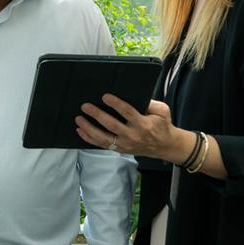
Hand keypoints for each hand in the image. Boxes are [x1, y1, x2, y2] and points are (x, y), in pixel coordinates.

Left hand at [75, 95, 192, 160]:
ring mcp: (125, 145)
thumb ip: (151, 103)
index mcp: (143, 124)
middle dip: (97, 115)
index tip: (105, 96)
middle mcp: (133, 136)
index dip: (116, 104)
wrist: (165, 146)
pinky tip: (81, 130)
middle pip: (112, 125)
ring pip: (104, 138)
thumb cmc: (162, 125)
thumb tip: (136, 95)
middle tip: (86, 106)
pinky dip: (90, 138)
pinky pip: (102, 145)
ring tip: (79, 119)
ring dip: (89, 128)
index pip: (127, 113)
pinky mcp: (120, 150)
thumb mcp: (162, 111)